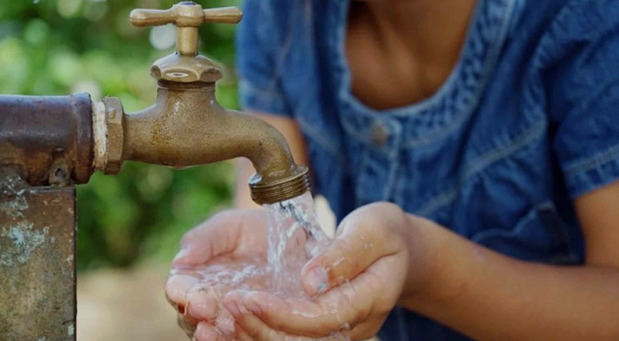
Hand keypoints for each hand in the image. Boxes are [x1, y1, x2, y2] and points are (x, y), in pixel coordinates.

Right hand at [166, 209, 270, 339]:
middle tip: (206, 310)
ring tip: (217, 327)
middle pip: (192, 316)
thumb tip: (180, 260)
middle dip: (196, 314)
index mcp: (192, 278)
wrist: (289, 239)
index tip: (193, 294)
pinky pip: (243, 338)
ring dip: (215, 333)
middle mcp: (206, 303)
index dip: (181, 293)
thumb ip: (203, 240)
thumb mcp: (228, 227)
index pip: (179, 289)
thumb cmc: (251, 230)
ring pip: (215, 333)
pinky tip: (244, 334)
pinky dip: (240, 338)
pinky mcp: (255, 327)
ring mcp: (229, 318)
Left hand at [221, 202, 417, 339]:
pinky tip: (233, 320)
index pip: (321, 318)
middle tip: (227, 304)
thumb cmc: (384, 233)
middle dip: (260, 327)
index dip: (282, 314)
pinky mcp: (323, 327)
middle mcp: (354, 324)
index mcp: (370, 299)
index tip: (248, 298)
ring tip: (222, 315)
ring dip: (254, 334)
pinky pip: (290, 337)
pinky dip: (259, 330)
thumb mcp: (372, 230)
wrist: (396, 249)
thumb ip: (344, 255)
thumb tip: (310, 281)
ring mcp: (339, 330)